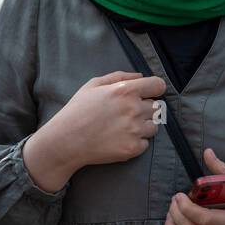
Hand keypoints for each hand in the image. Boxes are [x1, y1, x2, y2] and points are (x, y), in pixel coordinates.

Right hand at [23, 70, 165, 190]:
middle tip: (128, 113)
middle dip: (145, 108)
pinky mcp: (133, 148)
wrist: (66, 141)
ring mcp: (135, 130)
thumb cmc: (78, 110)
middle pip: (156, 107)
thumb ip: (120, 76)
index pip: (158, 85)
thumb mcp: (94, 84)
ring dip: (143, 126)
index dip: (154, 89)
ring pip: (154, 126)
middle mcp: (134, 109)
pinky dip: (137, 142)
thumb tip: (140, 76)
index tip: (149, 94)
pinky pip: (146, 143)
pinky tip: (120, 139)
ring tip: (124, 127)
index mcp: (126, 91)